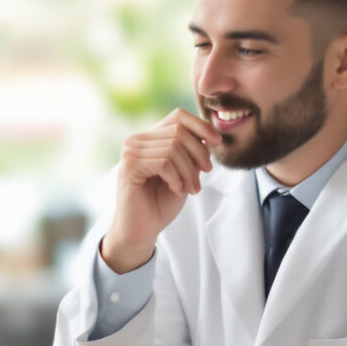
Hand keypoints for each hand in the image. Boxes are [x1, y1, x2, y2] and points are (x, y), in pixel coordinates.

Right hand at [100, 109, 218, 273]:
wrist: (142, 229)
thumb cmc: (161, 202)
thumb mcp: (183, 172)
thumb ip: (191, 152)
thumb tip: (209, 135)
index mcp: (149, 138)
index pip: (178, 116)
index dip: (201, 125)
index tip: (218, 142)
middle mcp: (136, 140)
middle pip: (180, 133)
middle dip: (198, 156)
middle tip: (201, 179)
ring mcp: (130, 152)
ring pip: (174, 148)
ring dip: (189, 172)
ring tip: (190, 189)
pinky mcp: (128, 166)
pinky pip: (164, 163)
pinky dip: (177, 179)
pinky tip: (175, 190)